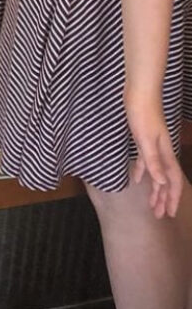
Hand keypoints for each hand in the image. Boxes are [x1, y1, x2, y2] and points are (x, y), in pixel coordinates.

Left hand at [126, 95, 182, 217]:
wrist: (140, 92)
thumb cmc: (142, 114)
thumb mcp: (145, 139)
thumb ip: (153, 161)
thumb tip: (162, 184)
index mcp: (165, 154)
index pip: (172, 182)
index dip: (172, 199)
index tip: (169, 214)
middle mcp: (163, 152)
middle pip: (166, 181)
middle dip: (164, 199)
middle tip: (160, 216)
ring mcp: (154, 146)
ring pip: (157, 173)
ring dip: (155, 189)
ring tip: (151, 204)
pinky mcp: (143, 139)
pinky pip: (145, 161)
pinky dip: (142, 172)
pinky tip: (136, 180)